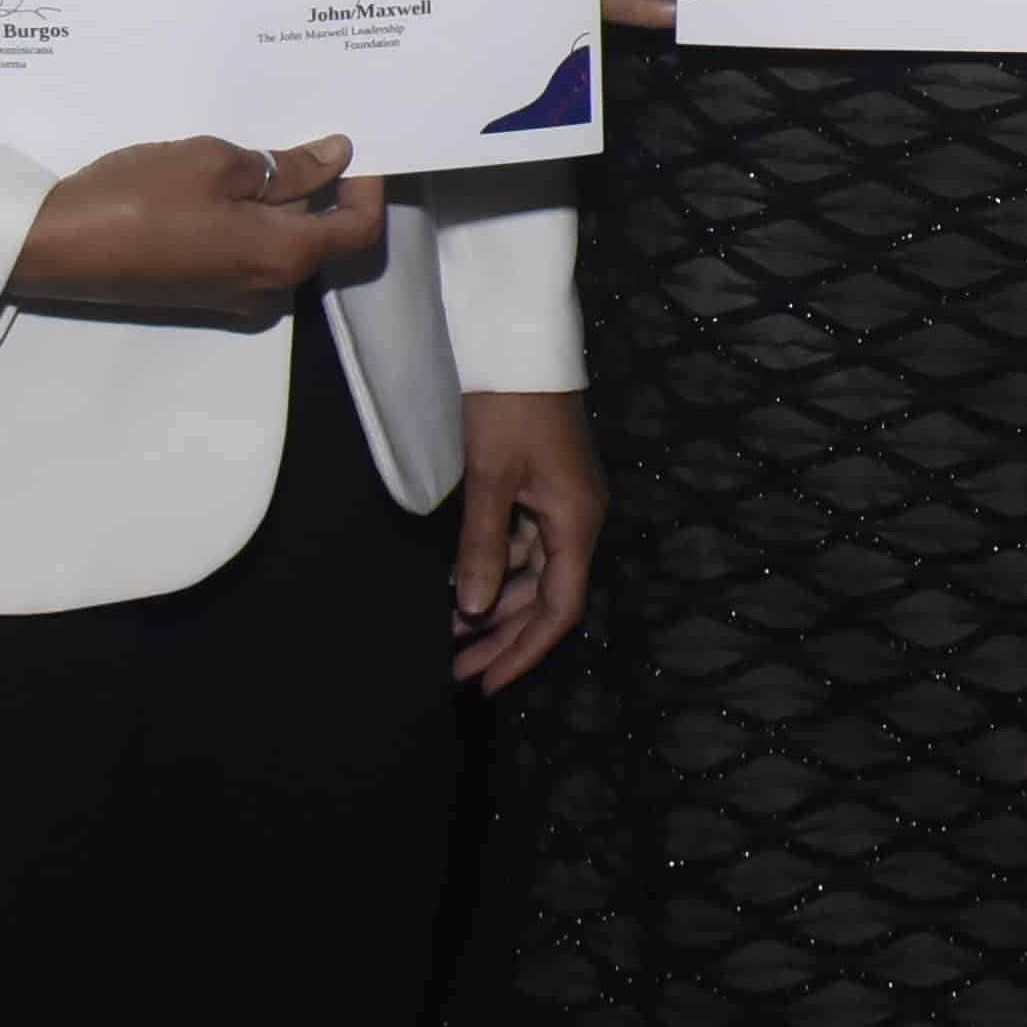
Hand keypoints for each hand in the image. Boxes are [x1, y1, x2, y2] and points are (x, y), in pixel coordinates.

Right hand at [9, 133, 387, 317]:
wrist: (55, 246)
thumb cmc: (139, 198)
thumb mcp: (218, 165)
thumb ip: (287, 166)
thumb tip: (337, 157)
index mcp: (285, 257)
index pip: (359, 228)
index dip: (366, 185)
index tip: (350, 146)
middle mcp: (268, 287)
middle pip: (324, 237)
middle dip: (326, 188)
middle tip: (306, 135)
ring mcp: (232, 295)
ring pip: (284, 244)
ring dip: (285, 202)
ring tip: (262, 152)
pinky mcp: (201, 291)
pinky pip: (251, 253)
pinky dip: (255, 219)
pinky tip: (230, 183)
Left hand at [449, 388, 603, 691]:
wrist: (522, 343)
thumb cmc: (511, 406)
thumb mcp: (490, 477)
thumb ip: (481, 545)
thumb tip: (470, 610)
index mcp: (577, 521)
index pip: (559, 608)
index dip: (524, 651)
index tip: (487, 683)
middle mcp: (577, 519)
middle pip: (546, 597)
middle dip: (503, 638)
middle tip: (456, 673)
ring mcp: (561, 503)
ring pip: (531, 573)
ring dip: (494, 606)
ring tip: (449, 638)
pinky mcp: (543, 488)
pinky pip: (521, 545)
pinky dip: (492, 569)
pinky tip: (458, 586)